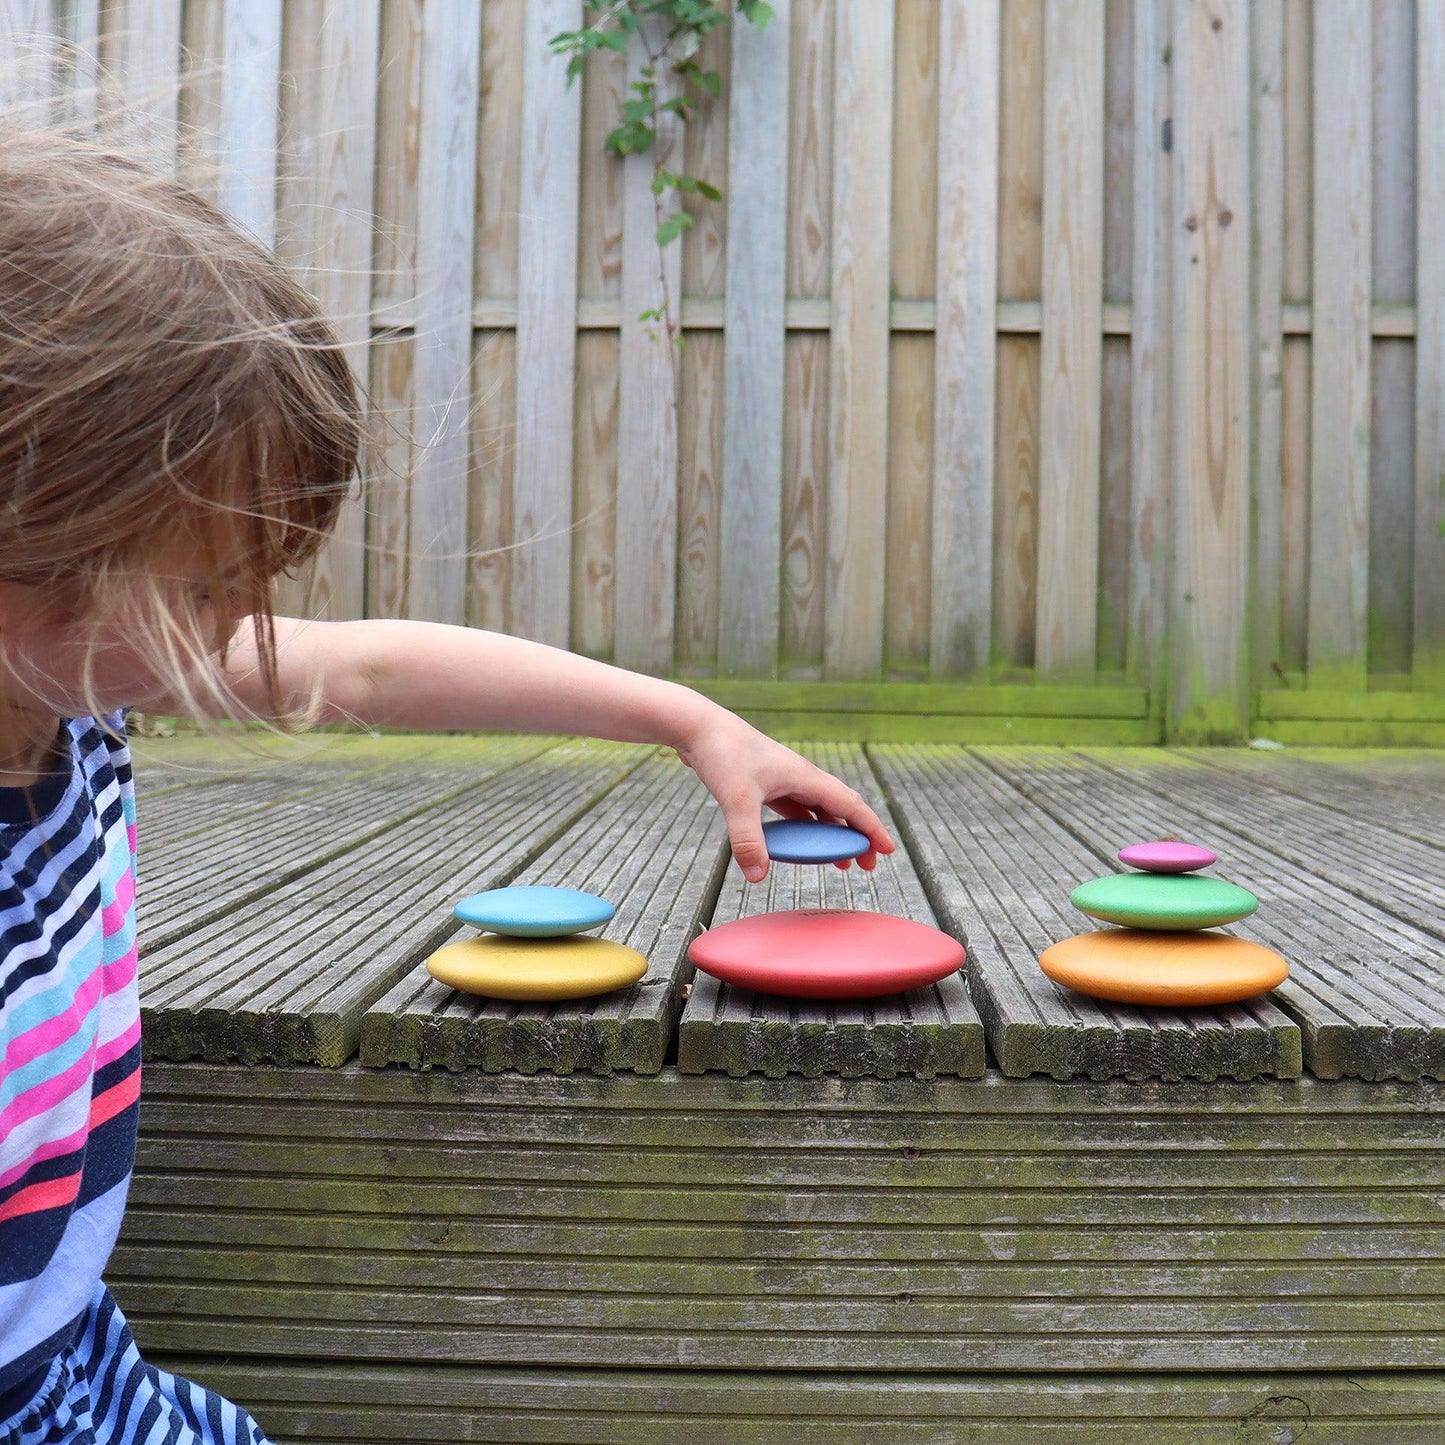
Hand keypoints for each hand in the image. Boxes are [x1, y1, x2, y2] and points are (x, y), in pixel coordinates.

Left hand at [672, 707, 894, 882]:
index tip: (888, 850)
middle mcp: (800, 776)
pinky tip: (799, 844)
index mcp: (805, 777)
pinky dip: (804, 828)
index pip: (850, 805)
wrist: (697, 726)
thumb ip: (748, 840)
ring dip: (832, 835)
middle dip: (857, 836)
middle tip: (866, 864)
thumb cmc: (721, 753)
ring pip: (818, 810)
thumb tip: (758, 877)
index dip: (872, 829)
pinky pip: (795, 809)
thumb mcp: (736, 799)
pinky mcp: (764, 783)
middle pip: (840, 809)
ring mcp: (782, 779)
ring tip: (839, 861)